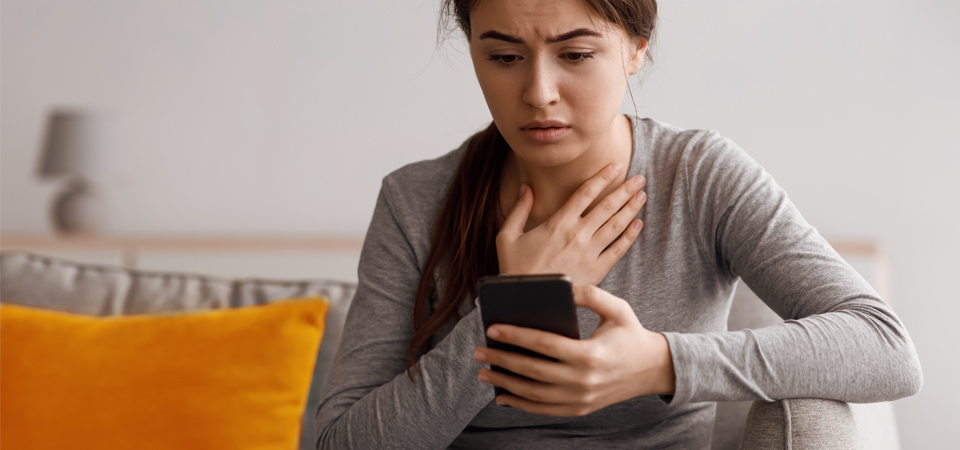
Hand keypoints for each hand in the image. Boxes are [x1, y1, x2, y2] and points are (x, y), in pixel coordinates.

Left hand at [473, 285, 674, 416]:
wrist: (654, 370)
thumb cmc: (631, 334)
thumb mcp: (618, 309)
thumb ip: (592, 295)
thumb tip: (563, 286)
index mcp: (590, 354)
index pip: (544, 344)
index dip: (516, 336)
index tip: (492, 328)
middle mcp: (583, 381)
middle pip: (532, 372)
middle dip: (501, 360)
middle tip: (478, 351)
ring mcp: (581, 399)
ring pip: (534, 394)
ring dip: (505, 384)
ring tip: (483, 372)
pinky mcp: (580, 409)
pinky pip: (544, 409)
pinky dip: (521, 404)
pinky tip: (502, 397)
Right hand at [497, 163, 646, 285]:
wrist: (527, 300)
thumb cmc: (515, 269)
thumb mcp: (508, 236)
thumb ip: (519, 210)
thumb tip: (526, 187)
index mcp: (558, 222)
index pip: (585, 192)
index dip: (602, 177)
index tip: (616, 166)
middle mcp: (577, 234)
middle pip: (607, 206)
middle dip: (625, 190)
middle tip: (639, 178)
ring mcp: (589, 252)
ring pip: (616, 225)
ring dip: (631, 208)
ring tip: (642, 196)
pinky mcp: (596, 271)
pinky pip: (617, 250)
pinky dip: (630, 236)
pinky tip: (638, 225)